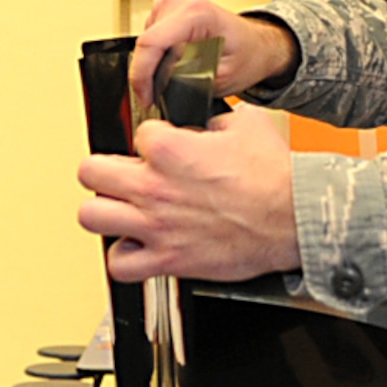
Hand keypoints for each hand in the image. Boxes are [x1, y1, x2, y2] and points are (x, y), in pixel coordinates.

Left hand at [77, 105, 299, 281]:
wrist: (295, 218)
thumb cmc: (275, 177)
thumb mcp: (246, 125)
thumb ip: (214, 122)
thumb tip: (206, 127)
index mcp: (169, 149)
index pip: (137, 134)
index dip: (152, 140)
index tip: (163, 149)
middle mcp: (154, 187)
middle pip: (90, 172)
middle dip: (104, 171)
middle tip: (120, 176)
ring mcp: (157, 226)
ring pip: (91, 216)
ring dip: (103, 212)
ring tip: (119, 210)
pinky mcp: (169, 259)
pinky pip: (120, 265)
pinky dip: (123, 258)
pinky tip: (136, 247)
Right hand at [131, 0, 299, 107]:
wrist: (255, 44)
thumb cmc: (247, 55)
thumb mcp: (221, 77)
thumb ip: (188, 79)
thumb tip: (160, 81)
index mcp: (196, 13)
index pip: (151, 43)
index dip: (141, 76)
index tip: (146, 97)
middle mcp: (180, 0)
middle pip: (145, 43)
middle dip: (148, 73)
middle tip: (161, 94)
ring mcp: (171, 1)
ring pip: (145, 41)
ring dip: (154, 63)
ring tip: (178, 73)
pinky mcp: (166, 7)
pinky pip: (151, 36)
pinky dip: (159, 54)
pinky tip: (177, 60)